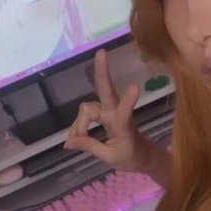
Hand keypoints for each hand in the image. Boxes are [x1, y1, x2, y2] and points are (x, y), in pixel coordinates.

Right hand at [65, 49, 144, 171]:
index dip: (129, 101)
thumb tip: (68, 142)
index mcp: (124, 126)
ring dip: (80, 123)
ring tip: (76, 141)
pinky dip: (78, 125)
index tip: (135, 87)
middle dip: (102, 72)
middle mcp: (116, 113)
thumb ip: (90, 147)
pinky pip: (85, 114)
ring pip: (87, 108)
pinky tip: (76, 138)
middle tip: (101, 52)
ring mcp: (109, 111)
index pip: (125, 113)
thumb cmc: (131, 157)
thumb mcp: (111, 158)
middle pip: (106, 91)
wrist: (143, 156)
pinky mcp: (104, 113)